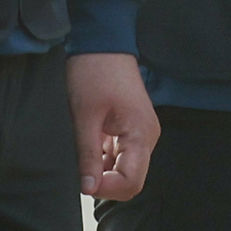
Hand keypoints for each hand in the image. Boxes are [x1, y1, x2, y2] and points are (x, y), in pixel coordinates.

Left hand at [69, 52, 158, 204]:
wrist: (103, 41)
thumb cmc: (94, 73)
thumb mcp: (85, 116)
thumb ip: (88, 155)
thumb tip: (89, 188)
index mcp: (140, 134)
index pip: (131, 182)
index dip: (106, 189)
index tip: (84, 180)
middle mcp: (148, 136)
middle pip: (132, 179)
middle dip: (106, 181)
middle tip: (83, 167)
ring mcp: (142, 132)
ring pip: (126, 168)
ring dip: (105, 169)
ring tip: (87, 146)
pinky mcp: (134, 127)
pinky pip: (123, 154)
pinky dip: (106, 157)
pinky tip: (92, 140)